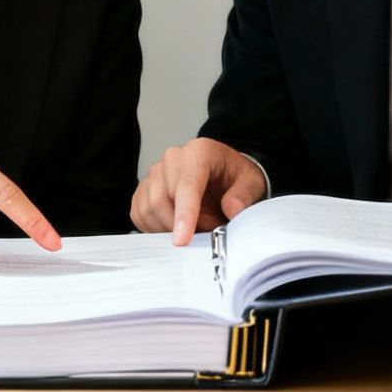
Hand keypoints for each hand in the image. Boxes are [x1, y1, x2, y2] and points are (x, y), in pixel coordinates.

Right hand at [130, 137, 267, 244]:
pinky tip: (174, 227)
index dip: (184, 214)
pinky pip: (141, 215)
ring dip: (170, 229)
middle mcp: (172, 159)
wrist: (223, 173)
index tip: (182, 239)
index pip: (186, 185)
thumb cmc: (233, 176)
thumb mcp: (251, 182)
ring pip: (149, 210)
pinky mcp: (144, 190)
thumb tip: (232, 210)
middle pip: (162, 200)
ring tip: (194, 228)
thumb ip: (243, 196)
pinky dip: (156, 229)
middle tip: (206, 234)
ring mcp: (155, 174)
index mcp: (199, 152)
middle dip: (182, 227)